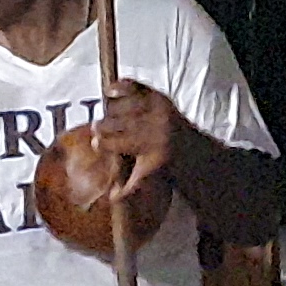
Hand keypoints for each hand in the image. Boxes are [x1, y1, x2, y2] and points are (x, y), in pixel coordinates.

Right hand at [88, 81, 184, 202]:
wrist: (190, 147)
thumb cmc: (162, 162)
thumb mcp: (146, 175)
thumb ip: (128, 187)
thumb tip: (110, 198)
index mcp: (146, 146)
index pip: (114, 142)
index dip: (102, 143)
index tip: (95, 144)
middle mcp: (151, 126)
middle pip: (115, 122)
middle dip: (103, 126)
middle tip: (96, 128)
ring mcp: (155, 109)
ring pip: (123, 105)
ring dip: (111, 109)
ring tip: (105, 114)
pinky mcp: (158, 96)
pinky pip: (135, 87)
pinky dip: (121, 87)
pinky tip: (110, 91)